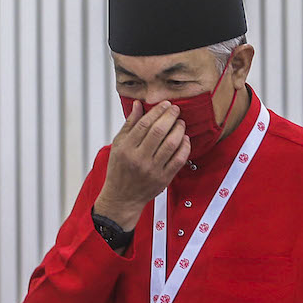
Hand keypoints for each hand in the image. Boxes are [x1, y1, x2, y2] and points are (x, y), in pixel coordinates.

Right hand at [94, 100, 190, 229]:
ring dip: (179, 130)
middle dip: (170, 117)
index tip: (165, 104)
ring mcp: (152, 170)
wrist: (122, 197)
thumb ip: (129, 124)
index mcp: (126, 149)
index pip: (144, 124)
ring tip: (180, 123)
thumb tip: (138, 104)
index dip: (157, 111)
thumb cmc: (119, 169)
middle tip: (175, 109)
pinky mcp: (163, 178)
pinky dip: (185, 147)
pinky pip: (179, 159)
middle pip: (159, 132)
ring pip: (171, 144)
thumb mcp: (118, 145)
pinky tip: (184, 139)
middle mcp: (139, 159)